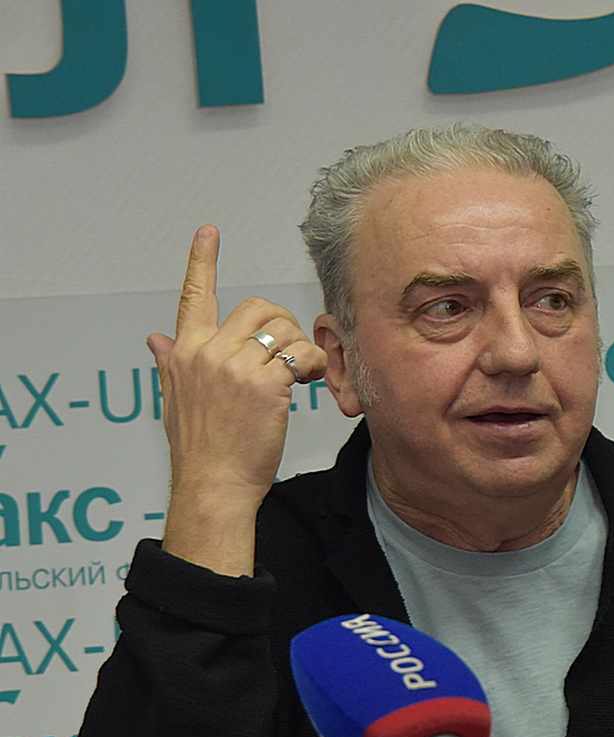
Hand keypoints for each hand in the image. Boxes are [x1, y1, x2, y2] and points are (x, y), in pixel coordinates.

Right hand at [151, 226, 326, 574]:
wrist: (212, 484)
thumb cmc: (201, 449)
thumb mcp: (176, 401)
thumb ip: (170, 364)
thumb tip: (155, 339)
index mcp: (184, 352)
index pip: (192, 296)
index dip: (201, 261)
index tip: (208, 233)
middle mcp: (205, 352)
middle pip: (257, 307)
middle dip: (283, 325)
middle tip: (291, 355)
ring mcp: (233, 365)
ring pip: (282, 328)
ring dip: (301, 347)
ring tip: (300, 374)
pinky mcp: (264, 383)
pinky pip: (301, 355)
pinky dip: (314, 367)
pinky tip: (310, 384)